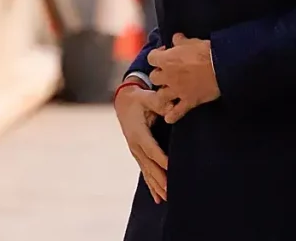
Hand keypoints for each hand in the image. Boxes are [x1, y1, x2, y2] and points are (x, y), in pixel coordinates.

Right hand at [114, 84, 169, 202]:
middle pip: (149, 165)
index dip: (162, 160)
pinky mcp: (137, 154)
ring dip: (157, 186)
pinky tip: (158, 198)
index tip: (172, 168)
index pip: (151, 149)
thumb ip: (160, 102)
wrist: (123, 102)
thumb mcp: (147, 97)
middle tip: (172, 191)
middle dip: (160, 179)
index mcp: (137, 133)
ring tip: (168, 198)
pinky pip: (145, 172)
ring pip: (147, 172)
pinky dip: (151, 186)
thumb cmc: (138, 99)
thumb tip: (171, 110)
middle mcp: (134, 145)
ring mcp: (135, 152)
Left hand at [148, 33, 220, 123]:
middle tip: (167, 73)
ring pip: (160, 96)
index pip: (152, 57)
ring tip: (168, 92)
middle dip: (159, 75)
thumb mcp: (193, 41)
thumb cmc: (208, 52)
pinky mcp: (189, 101)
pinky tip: (169, 117)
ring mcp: (178, 90)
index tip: (166, 54)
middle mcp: (169, 76)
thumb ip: (181, 41)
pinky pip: (176, 112)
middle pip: (154, 77)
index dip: (158, 55)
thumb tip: (175, 39)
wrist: (223, 67)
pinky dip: (172, 116)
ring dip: (163, 94)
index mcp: (168, 59)